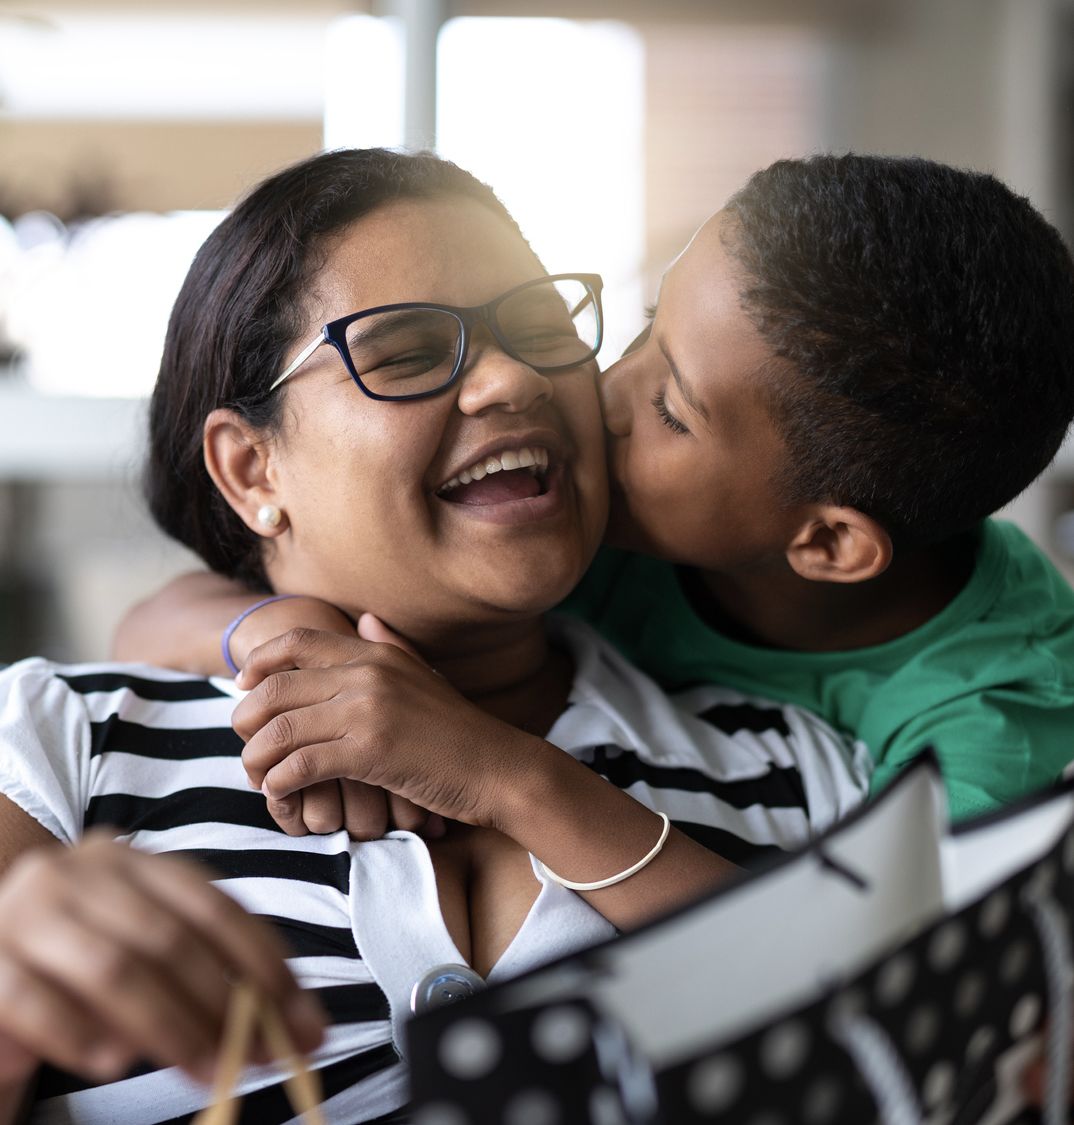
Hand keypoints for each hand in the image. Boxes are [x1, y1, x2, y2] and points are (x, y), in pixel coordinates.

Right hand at [0, 834, 324, 1083]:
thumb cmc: (81, 973)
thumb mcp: (153, 957)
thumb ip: (218, 976)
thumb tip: (304, 1026)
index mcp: (130, 859)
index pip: (212, 904)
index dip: (263, 961)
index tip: (302, 1017)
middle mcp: (77, 872)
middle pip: (169, 938)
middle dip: (225, 1004)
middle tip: (259, 1057)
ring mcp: (25, 912)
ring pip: (114, 968)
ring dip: (171, 1028)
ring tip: (206, 1070)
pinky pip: (37, 1003)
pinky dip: (84, 1037)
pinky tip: (115, 1064)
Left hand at [233, 625, 543, 833]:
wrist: (499, 768)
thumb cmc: (459, 731)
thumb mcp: (424, 676)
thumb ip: (391, 646)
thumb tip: (365, 618)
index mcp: (376, 654)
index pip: (298, 640)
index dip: (260, 661)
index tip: (243, 686)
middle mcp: (367, 674)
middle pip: (276, 686)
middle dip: (246, 718)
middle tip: (247, 744)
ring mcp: (367, 711)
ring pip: (279, 728)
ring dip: (257, 758)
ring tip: (259, 776)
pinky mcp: (369, 752)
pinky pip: (299, 765)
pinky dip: (279, 785)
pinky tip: (282, 796)